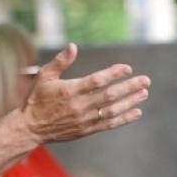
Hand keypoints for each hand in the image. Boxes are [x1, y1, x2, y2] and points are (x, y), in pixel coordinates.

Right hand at [20, 44, 150, 143]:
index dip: (113, 74)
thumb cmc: (37, 98)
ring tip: (144, 93)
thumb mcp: (44, 76)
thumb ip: (60, 62)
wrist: (30, 127)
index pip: (97, 81)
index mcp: (70, 90)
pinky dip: (124, 118)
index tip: (128, 68)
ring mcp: (84, 119)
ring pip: (113, 110)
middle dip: (129, 87)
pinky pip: (109, 124)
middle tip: (146, 80)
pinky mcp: (87, 130)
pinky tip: (137, 112)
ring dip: (130, 102)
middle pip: (110, 96)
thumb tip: (73, 46)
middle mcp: (79, 105)